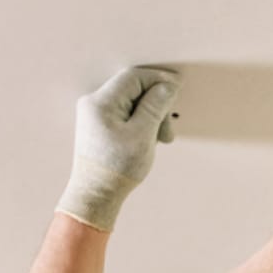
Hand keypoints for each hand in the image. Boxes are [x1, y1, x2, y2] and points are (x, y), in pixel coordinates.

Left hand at [55, 66, 178, 231]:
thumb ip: (155, 106)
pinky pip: (125, 113)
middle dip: (156, 105)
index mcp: (100, 103)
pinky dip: (141, 123)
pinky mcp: (99, 125)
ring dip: (151, 116)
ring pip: (132, 102)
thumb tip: (167, 85)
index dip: (159, 80)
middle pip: (134, 90)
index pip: (134, 77)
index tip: (178, 87)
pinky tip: (148, 139)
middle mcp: (94, 104)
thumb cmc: (116, 170)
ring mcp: (95, 114)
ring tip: (159, 139)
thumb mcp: (143, 135)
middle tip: (167, 129)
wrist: (95, 196)